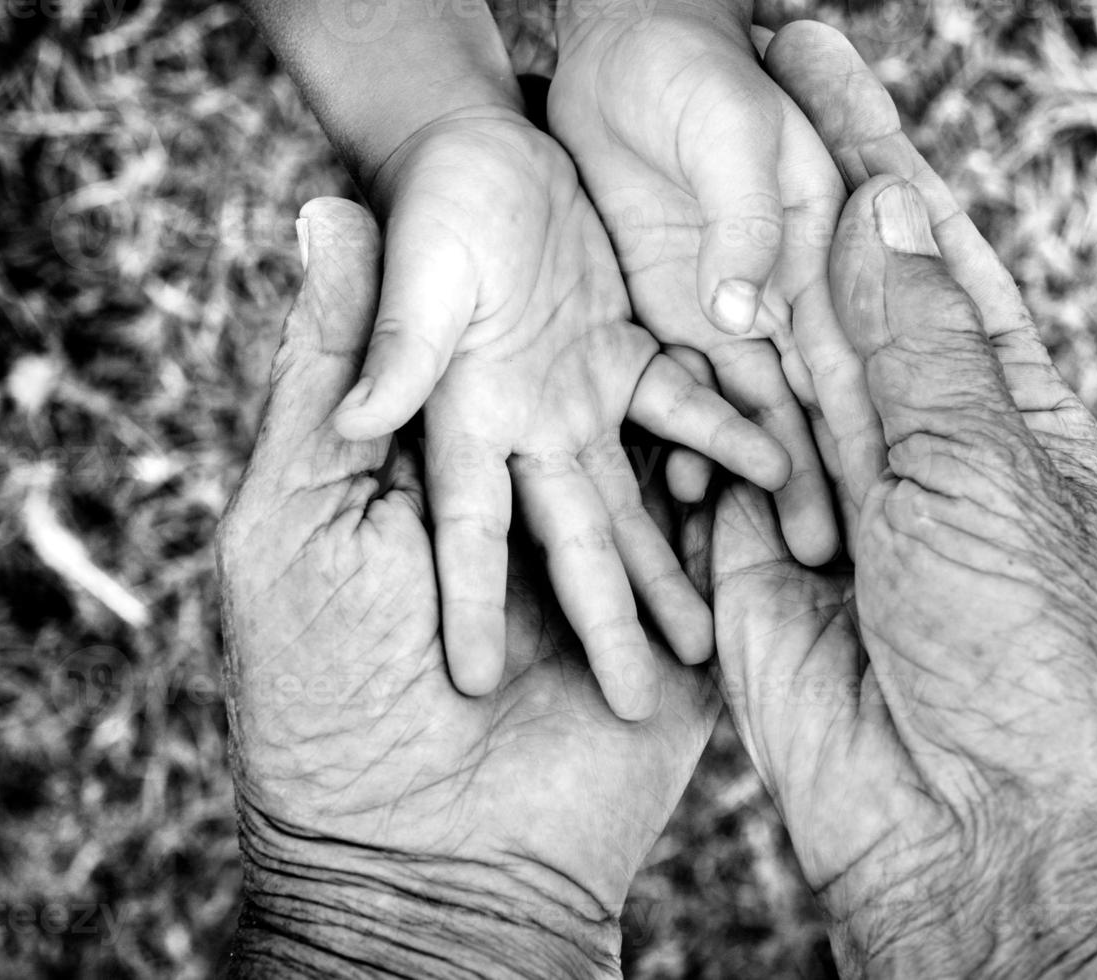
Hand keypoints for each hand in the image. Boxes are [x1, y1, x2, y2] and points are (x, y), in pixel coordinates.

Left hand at [218, 199, 720, 977]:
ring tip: (769, 351)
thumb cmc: (323, 694)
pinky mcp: (678, 654)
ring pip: (670, 490)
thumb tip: (324, 208)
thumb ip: (329, 373)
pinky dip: (760, 511)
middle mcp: (528, 530)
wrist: (418, 865)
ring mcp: (604, 595)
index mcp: (439, 485)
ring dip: (718, 437)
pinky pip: (723, 566)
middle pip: (598, 421)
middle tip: (694, 256)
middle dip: (636, 355)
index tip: (564, 196)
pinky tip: (801, 457)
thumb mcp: (295, 513)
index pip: (498, 362)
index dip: (531, 281)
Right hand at [329, 108, 788, 714]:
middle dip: (604, 623)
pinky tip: (773, 481)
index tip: (474, 686)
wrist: (479, 150)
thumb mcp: (420, 270)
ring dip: (668, 567)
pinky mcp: (623, 358)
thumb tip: (354, 417)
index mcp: (466, 417)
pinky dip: (726, 443)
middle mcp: (524, 428)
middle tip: (637, 708)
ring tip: (707, 644)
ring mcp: (577, 399)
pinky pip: (684, 410)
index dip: (472, 606)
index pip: (469, 529)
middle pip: (573, 541)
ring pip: (634, 500)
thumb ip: (402, 345)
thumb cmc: (435, 199)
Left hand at [549, 1, 871, 563]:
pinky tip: (688, 492)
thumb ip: (745, 225)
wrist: (624, 47)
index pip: (851, 355)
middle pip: (810, 401)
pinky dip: (690, 440)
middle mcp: (781, 296)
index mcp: (819, 252)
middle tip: (841, 558)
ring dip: (768, 478)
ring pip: (753, 411)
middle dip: (829, 477)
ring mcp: (725, 313)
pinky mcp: (668, 316)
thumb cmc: (698, 75)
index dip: (864, 427)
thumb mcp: (737, 137)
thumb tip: (742, 315)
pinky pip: (681, 391)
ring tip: (792, 552)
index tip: (879, 503)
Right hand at [703, 24, 1096, 976]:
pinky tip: (637, 325)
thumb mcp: (978, 467)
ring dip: (718, 285)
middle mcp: (911, 439)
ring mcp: (829, 498)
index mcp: (997, 401)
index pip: (925, 242)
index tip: (814, 55)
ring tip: (655, 184)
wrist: (970, 823)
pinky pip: (708, 465)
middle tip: (721, 83)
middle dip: (781, 190)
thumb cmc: (1018, 642)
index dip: (871, 142)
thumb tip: (884, 211)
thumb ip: (919, 341)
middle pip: (834, 288)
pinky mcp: (758, 560)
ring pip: (762, 367)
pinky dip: (680, 411)